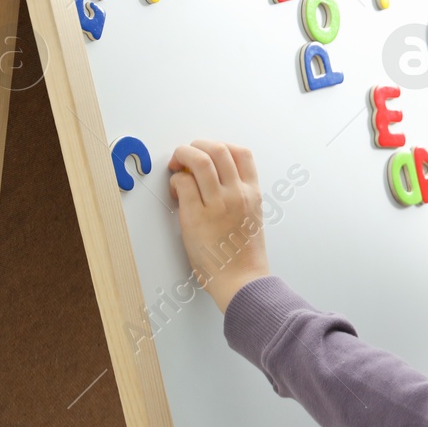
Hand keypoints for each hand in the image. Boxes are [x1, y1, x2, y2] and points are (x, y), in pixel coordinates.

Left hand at [167, 140, 270, 312]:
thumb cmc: (244, 256)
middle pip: (218, 149)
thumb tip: (215, 181)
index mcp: (252, 194)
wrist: (242, 281)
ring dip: (183, 155)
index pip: (242, 153)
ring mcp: (218, 204)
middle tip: (186, 156)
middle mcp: (237, 194)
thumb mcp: (252, 218)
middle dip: (197, 145)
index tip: (208, 154)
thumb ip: (240, 197)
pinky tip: (176, 193)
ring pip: (200, 160)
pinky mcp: (197, 216)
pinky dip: (175, 181)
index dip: (221, 147)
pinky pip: (183, 183)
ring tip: (177, 166)